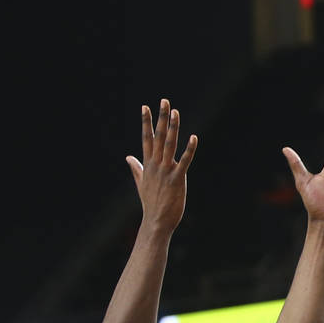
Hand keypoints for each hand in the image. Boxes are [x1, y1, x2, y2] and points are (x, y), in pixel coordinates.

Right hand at [126, 100, 197, 233]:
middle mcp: (156, 165)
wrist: (156, 221)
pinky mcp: (177, 179)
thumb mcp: (141, 182)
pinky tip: (194, 138)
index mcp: (148, 164)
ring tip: (175, 112)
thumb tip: (129, 157)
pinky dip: (189, 149)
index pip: (146, 139)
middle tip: (164, 101)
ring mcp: (166, 171)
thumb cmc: (151, 203)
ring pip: (169, 145)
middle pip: (158, 137)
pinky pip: (185, 161)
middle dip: (161, 118)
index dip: (146, 122)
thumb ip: (136, 168)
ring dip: (172, 128)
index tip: (145, 107)